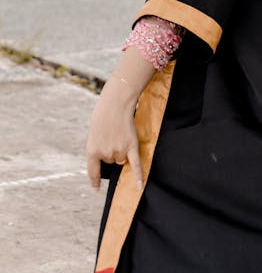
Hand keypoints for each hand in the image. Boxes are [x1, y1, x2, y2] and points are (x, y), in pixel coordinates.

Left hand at [86, 77, 142, 191]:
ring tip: (120, 134)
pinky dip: (138, 176)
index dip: (94, 181)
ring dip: (122, 151)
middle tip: (111, 135)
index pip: (93, 172)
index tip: (96, 189)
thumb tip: (108, 160)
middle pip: (111, 162)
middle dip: (111, 152)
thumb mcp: (93, 134)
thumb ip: (97, 149)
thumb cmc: (102, 116)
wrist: (116, 103)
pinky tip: (140, 186)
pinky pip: (136, 165)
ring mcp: (119, 150)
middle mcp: (105, 154)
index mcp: (91, 151)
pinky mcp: (132, 146)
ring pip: (122, 159)